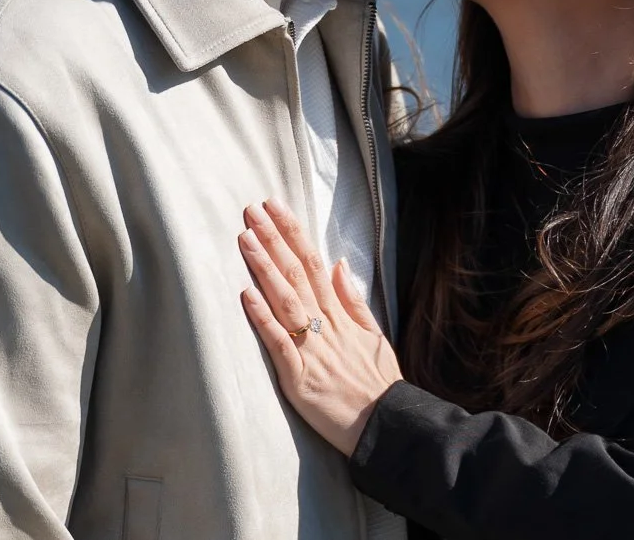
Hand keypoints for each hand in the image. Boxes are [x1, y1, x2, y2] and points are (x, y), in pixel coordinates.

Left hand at [239, 198, 403, 456]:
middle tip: (251, 210)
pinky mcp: (300, 378)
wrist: (387, 426)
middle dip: (272, 240)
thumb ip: (353, 300)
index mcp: (340, 314)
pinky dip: (264, 319)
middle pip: (296, 275)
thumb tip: (338, 263)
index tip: (274, 207)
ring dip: (265, 269)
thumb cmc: (379, 384)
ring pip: (286, 301)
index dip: (293, 233)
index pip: (313, 263)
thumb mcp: (374, 335)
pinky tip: (247, 295)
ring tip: (245, 240)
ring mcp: (313, 350)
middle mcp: (326, 326)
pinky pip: (280, 344)